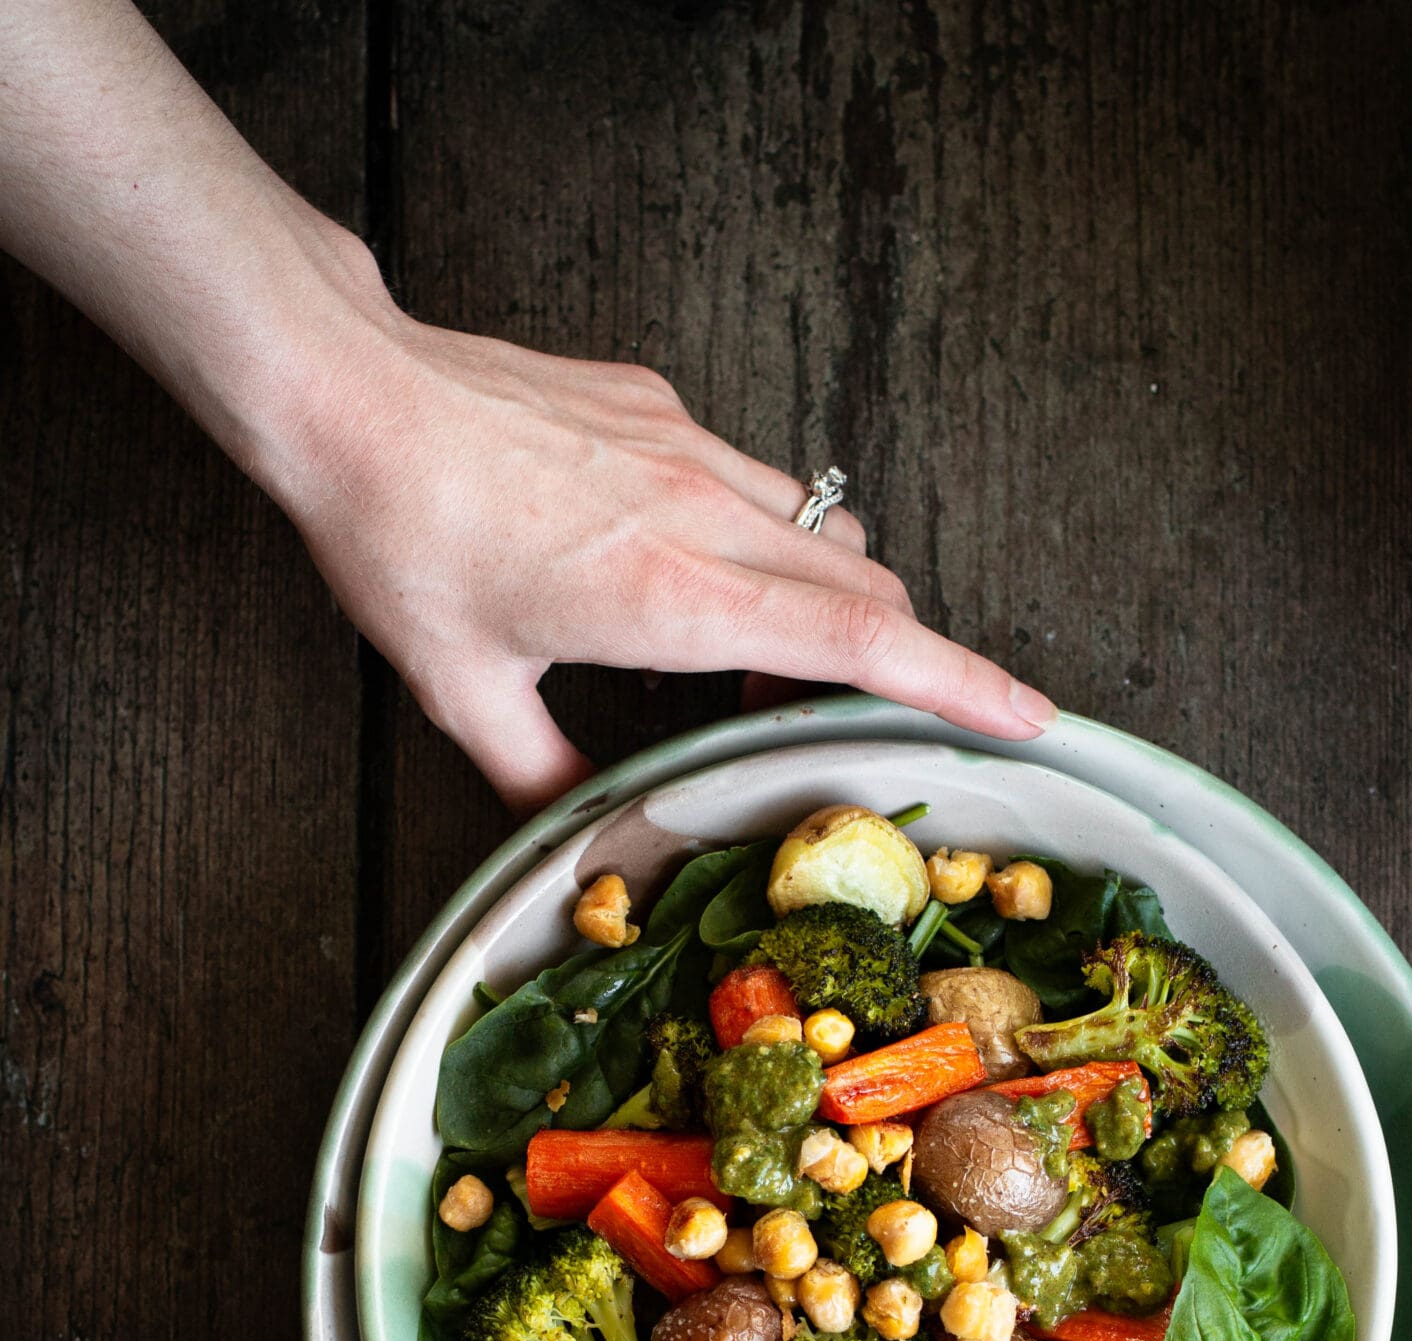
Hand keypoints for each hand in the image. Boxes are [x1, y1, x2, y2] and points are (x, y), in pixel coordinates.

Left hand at [273, 291, 1056, 808]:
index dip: (960, 685)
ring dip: (835, 599)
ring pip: (823, 530)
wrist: (346, 392)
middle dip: (904, 660)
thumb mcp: (465, 691)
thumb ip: (543, 778)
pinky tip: (688, 569)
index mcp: (671, 597)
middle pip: (869, 591)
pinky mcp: (660, 409)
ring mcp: (687, 450)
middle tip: (880, 720)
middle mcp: (701, 514)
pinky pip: (757, 482)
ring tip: (767, 657)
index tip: (1027, 715)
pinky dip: (764, 539)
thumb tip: (585, 840)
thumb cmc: (398, 534)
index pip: (860, 646)